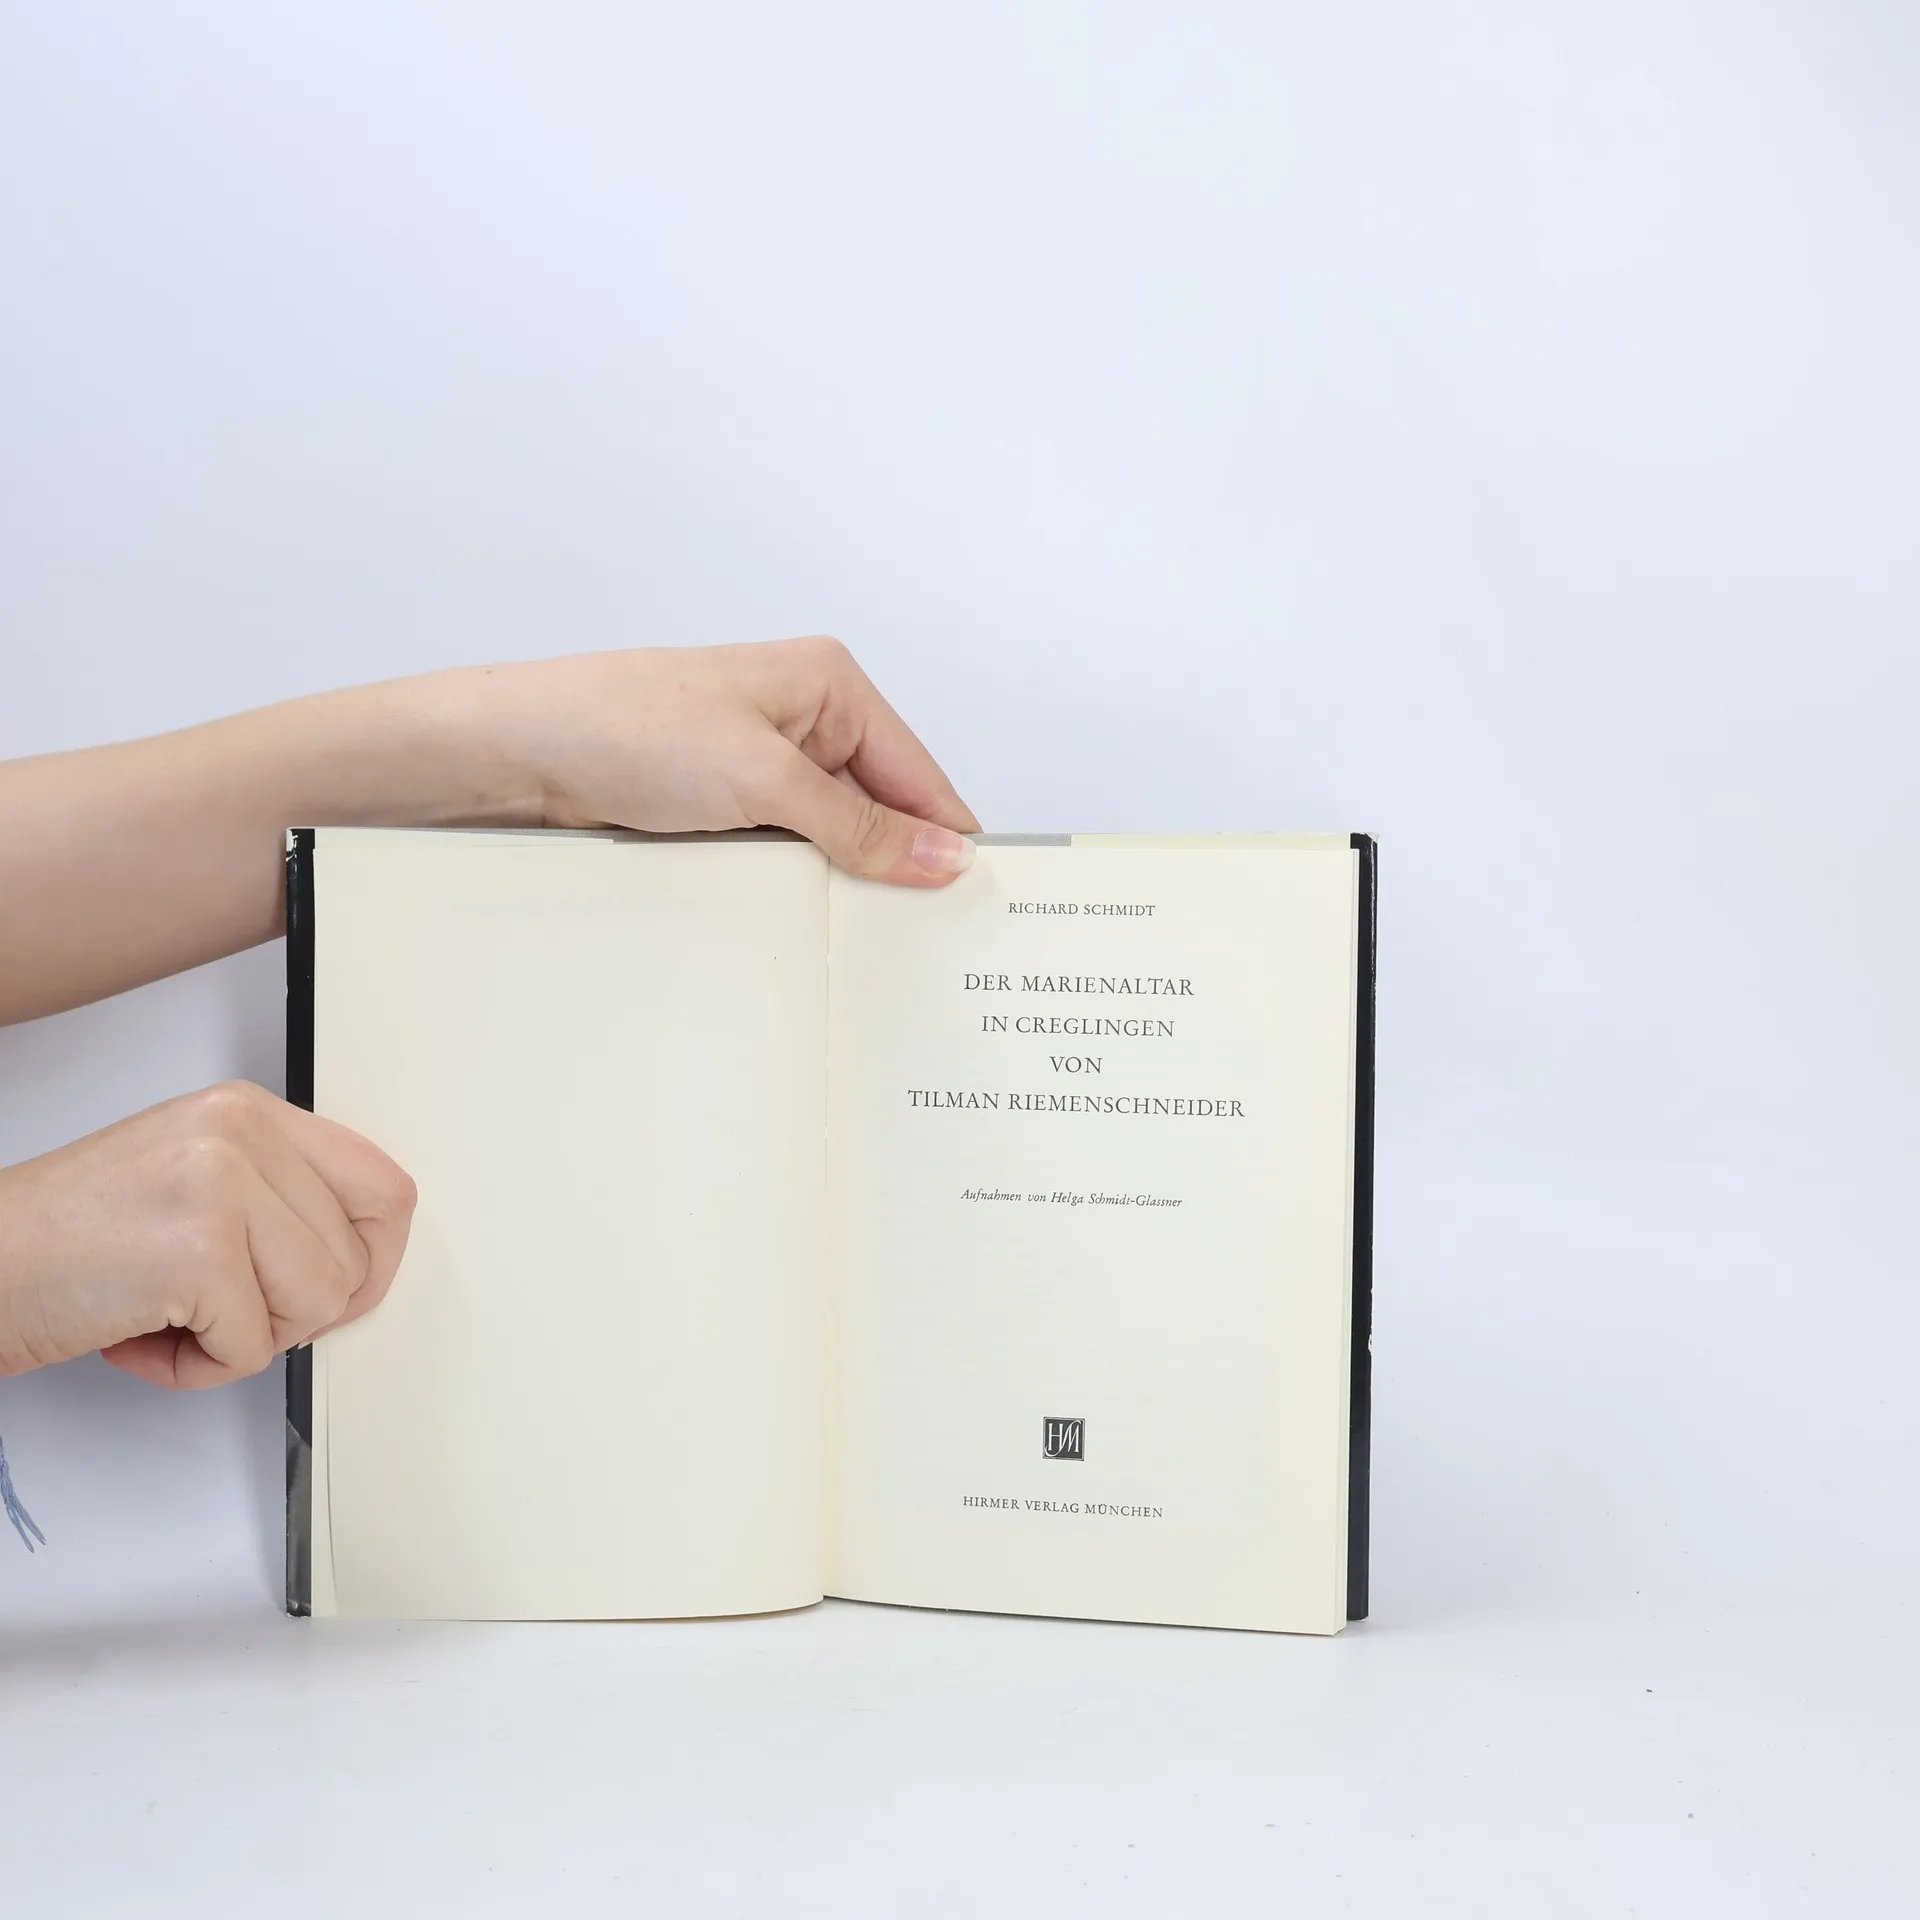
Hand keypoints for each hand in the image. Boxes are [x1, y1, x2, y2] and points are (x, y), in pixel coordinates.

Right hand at [0, 1082, 415, 1385]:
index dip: (374, 1259)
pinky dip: (198, 1368)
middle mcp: (242, 1133)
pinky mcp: (197, 1252)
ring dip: (245, 1340)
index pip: (383, 1188)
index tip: (337, 1292)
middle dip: (292, 1312)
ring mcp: (222, 1185)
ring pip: (315, 1307)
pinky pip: (252, 1350)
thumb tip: (363, 1258)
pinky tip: (141, 1335)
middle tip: (218, 1308)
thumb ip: (280, 1200)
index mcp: (252, 1112)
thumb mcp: (195, 1182)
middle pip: (353, 1261)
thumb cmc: (71, 1240)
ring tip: (174, 1315)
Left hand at [1, 634, 979, 1023]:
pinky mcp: (713, 803)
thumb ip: (861, 828)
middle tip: (927, 960)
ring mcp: (753, 763)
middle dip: (898, 875)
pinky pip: (780, 855)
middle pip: (882, 812)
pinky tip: (805, 937)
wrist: (503, 755)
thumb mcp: (762, 781)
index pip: (922, 777)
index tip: (976, 921)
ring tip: (869, 958)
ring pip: (829, 841)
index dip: (949, 847)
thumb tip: (946, 861)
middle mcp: (799, 717)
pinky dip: (794, 891)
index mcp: (828, 684)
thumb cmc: (621, 730)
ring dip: (840, 890)